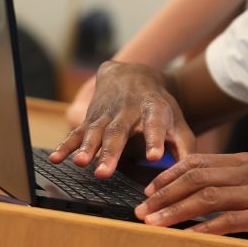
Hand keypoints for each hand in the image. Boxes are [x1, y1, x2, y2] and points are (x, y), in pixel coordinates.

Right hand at [48, 61, 195, 177]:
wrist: (132, 74)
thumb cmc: (159, 106)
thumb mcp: (176, 121)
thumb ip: (184, 146)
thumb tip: (191, 171)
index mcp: (153, 109)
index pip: (155, 123)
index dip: (155, 139)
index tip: (155, 156)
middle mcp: (128, 110)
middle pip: (119, 132)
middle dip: (111, 152)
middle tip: (105, 173)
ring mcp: (106, 113)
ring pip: (95, 131)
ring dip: (86, 147)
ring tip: (80, 163)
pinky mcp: (90, 117)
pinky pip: (76, 131)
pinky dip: (66, 145)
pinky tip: (56, 158)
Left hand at [134, 153, 247, 245]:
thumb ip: (234, 183)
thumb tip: (197, 192)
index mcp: (246, 162)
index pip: (198, 161)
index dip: (169, 175)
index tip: (149, 190)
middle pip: (196, 177)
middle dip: (164, 193)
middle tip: (142, 209)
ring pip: (206, 196)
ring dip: (175, 211)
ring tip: (153, 222)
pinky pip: (226, 220)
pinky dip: (202, 228)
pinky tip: (185, 236)